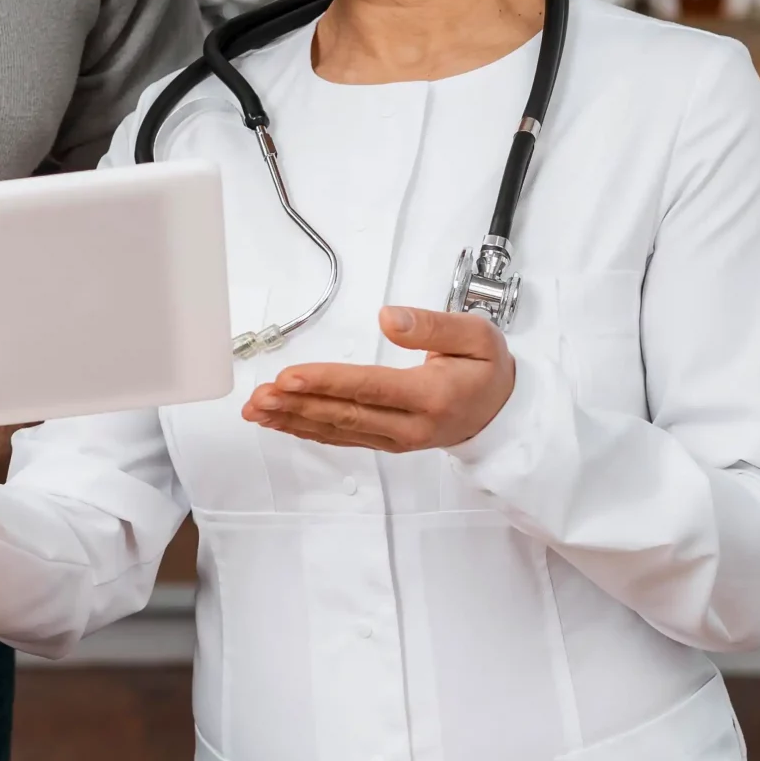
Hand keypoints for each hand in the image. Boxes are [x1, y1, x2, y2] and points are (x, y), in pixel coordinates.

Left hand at [242, 305, 516, 452]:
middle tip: (258, 395)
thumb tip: (390, 317)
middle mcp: (410, 425)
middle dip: (296, 405)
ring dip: (293, 420)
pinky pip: (340, 438)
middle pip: (345, 415)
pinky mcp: (385, 442)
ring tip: (256, 409)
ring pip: (337, 431)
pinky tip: (279, 422)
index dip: (326, 382)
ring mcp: (396, 439)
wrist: (503, 413)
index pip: (369, 388)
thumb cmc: (487, 369)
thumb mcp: (477, 336)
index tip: (289, 377)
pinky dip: (306, 430)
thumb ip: (433, 325)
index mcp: (431, 396)